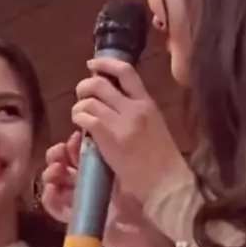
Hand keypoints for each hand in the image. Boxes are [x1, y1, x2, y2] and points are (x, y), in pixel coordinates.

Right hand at [42, 132, 177, 246]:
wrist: (152, 226)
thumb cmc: (145, 193)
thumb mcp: (127, 163)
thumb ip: (109, 147)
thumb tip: (92, 127)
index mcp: (104, 167)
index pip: (79, 151)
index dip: (73, 143)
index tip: (76, 136)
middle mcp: (90, 182)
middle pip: (63, 164)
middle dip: (57, 154)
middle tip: (60, 151)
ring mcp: (82, 201)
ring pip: (56, 184)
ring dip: (50, 172)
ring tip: (56, 170)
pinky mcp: (78, 218)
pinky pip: (56, 208)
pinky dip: (49, 198)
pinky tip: (52, 189)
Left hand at [72, 57, 188, 203]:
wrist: (167, 183)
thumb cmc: (163, 161)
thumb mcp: (156, 126)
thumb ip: (138, 112)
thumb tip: (114, 103)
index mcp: (148, 103)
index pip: (126, 71)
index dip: (105, 63)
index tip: (92, 64)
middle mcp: (135, 108)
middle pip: (100, 83)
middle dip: (84, 85)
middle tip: (82, 96)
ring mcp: (121, 122)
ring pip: (89, 100)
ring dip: (78, 105)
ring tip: (80, 115)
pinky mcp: (109, 138)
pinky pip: (85, 118)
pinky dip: (78, 118)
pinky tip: (80, 126)